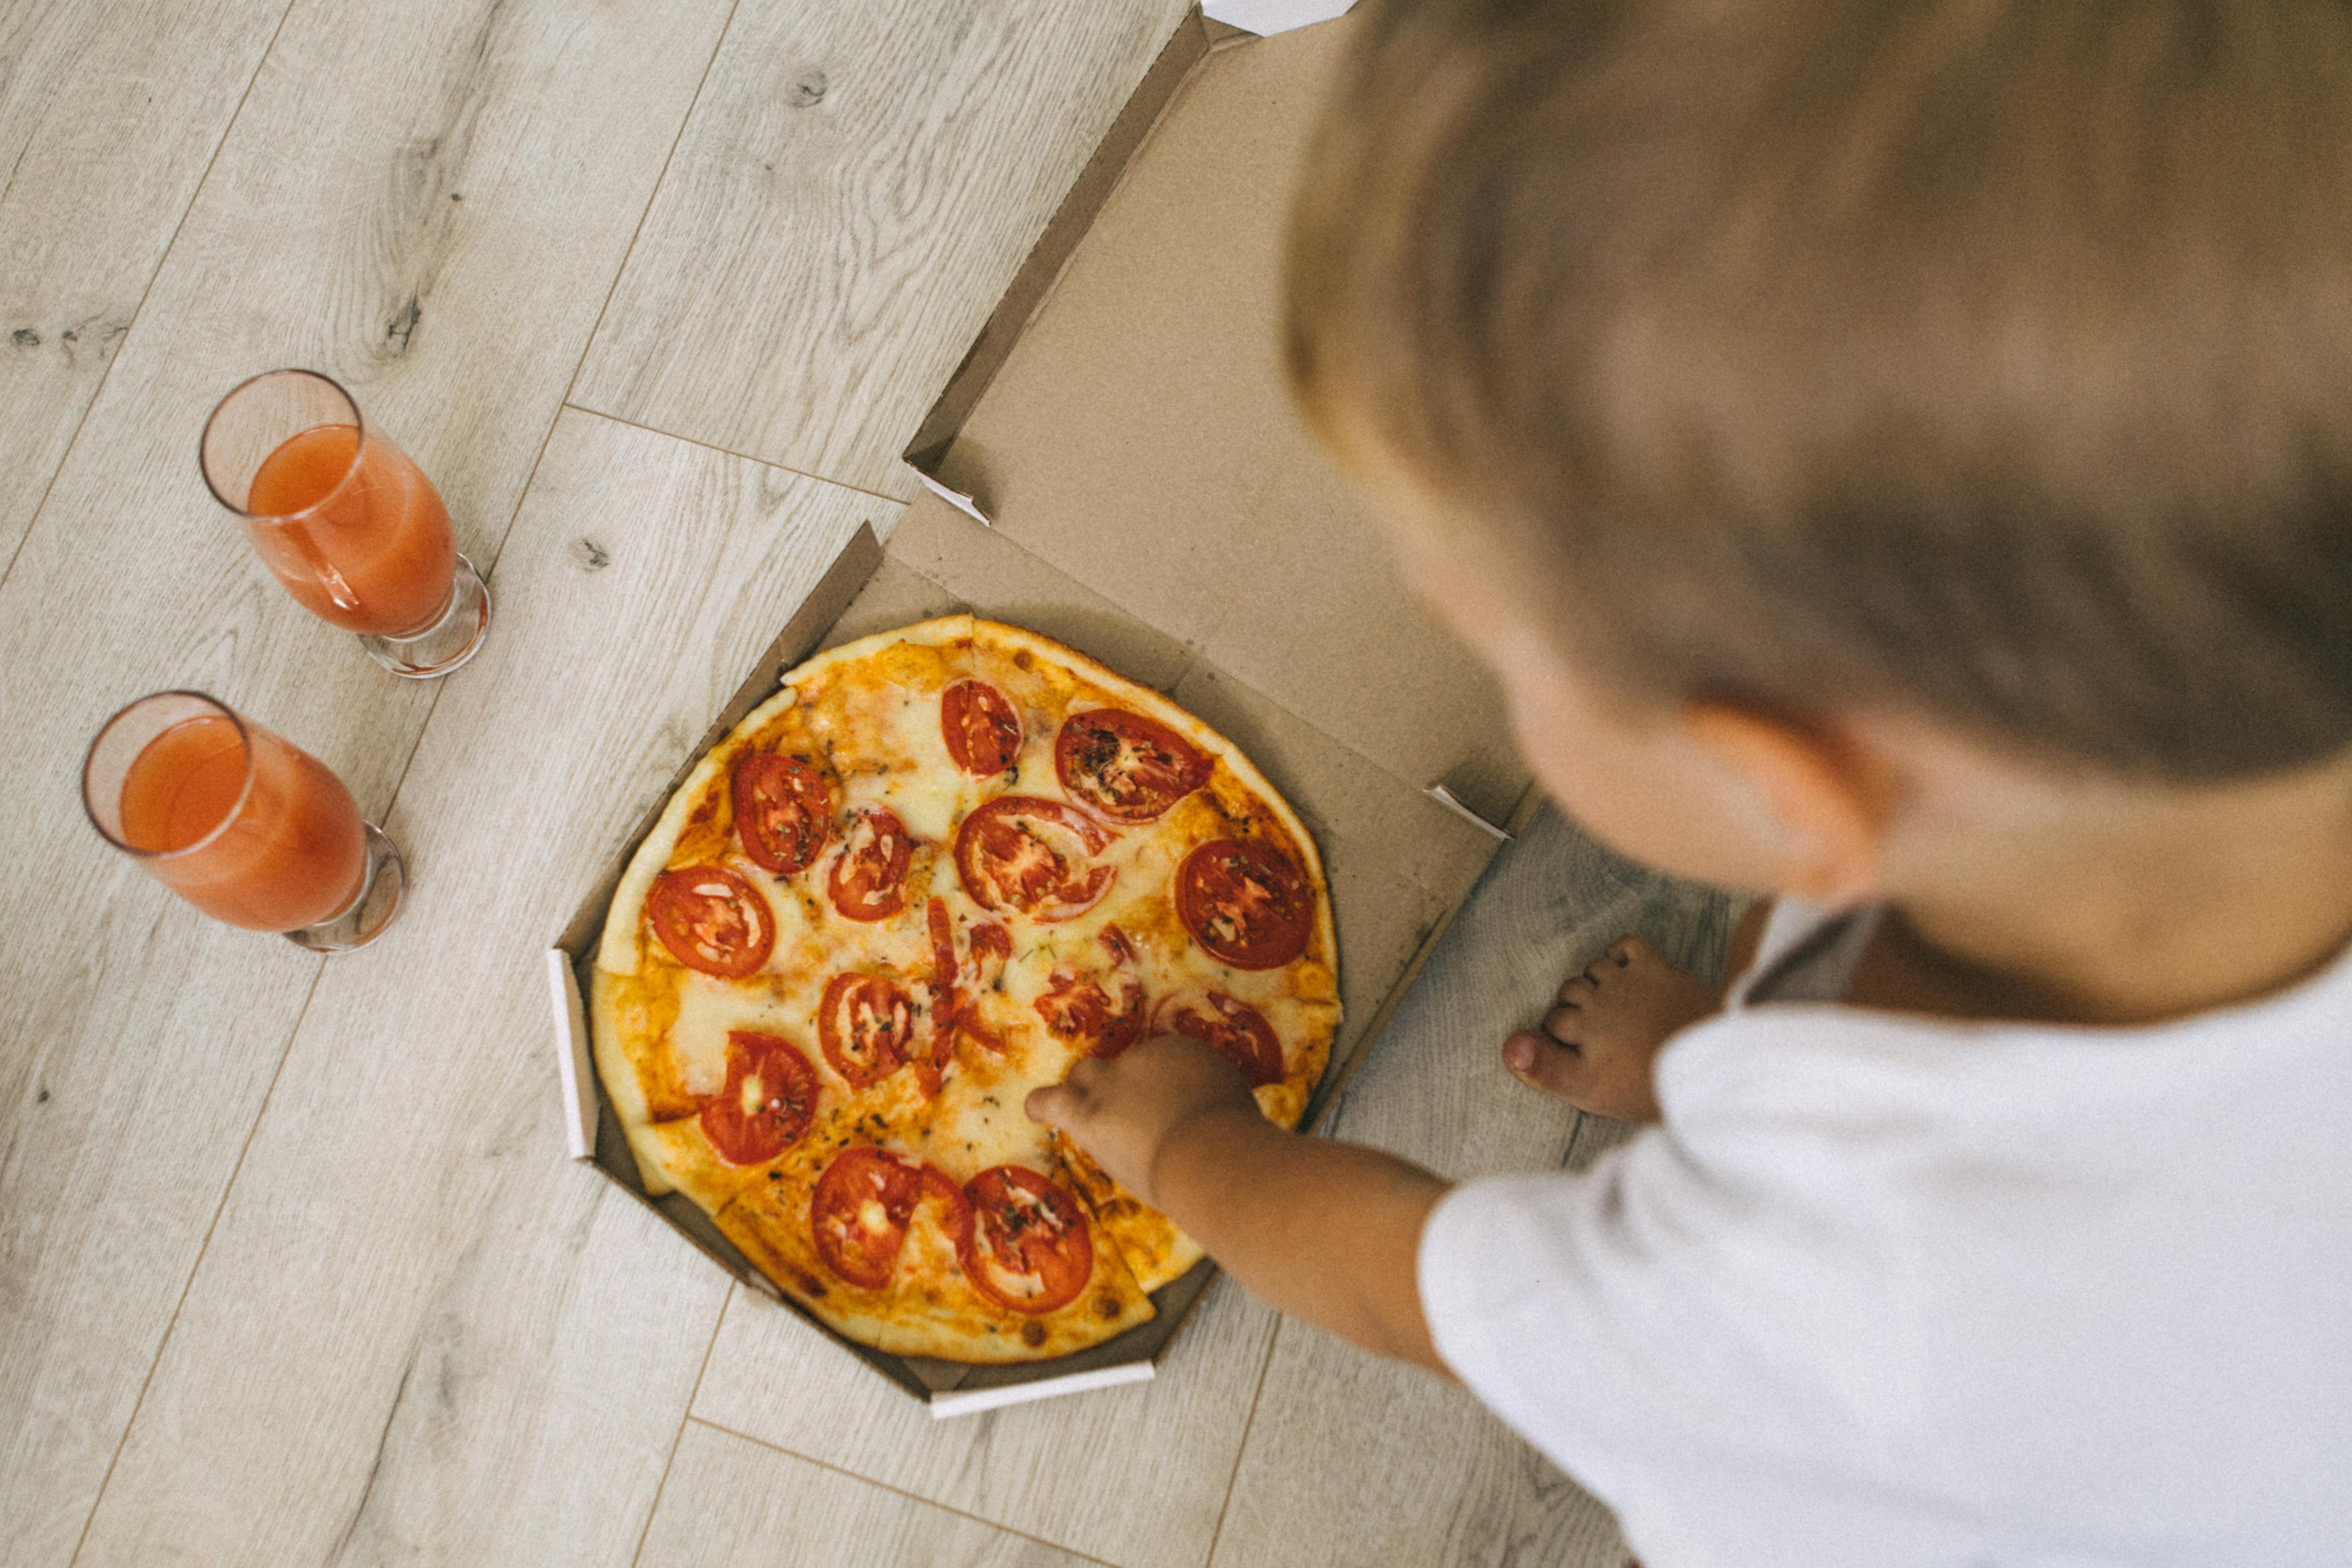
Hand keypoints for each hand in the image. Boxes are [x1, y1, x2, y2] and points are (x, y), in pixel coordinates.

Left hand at [1025, 1034, 1259, 1205]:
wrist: (1208, 1156)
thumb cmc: (1236, 1140)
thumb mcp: (1236, 1108)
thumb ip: (1213, 1103)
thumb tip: (1212, 1118)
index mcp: (1182, 1052)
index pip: (1161, 1062)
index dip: (1161, 1091)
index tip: (1171, 1114)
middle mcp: (1143, 1057)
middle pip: (1122, 1063)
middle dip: (1125, 1086)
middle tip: (1135, 1115)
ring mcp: (1111, 1082)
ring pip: (1084, 1074)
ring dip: (1084, 1090)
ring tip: (1081, 1107)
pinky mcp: (1086, 1113)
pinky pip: (1050, 1100)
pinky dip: (1042, 1105)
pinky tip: (1035, 1111)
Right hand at [1501, 934, 1716, 1121]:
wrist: (1712, 1066)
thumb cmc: (1647, 1085)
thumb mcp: (1589, 1088)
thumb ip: (1545, 1068)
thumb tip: (1506, 1044)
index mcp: (1582, 1025)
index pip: (1551, 1021)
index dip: (1556, 1037)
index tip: (1571, 1051)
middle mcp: (1601, 996)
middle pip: (1570, 991)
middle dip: (1571, 1007)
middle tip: (1590, 1031)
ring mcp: (1630, 979)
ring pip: (1595, 968)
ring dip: (1594, 982)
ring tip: (1607, 1006)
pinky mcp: (1659, 968)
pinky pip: (1627, 945)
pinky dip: (1619, 953)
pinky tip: (1623, 971)